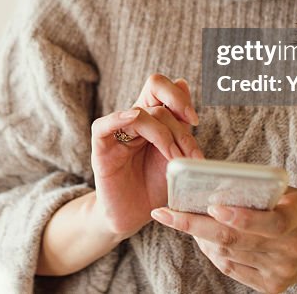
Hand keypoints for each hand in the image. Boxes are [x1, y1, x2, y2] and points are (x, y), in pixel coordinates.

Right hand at [89, 74, 203, 237]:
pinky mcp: (101, 150)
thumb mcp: (176, 153)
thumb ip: (180, 122)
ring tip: (175, 161)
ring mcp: (117, 133)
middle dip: (179, 124)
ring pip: (140, 114)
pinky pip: (103, 125)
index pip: (159, 86)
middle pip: (155, 96)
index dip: (178, 96)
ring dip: (165, 136)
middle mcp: (133, 120)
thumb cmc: (155, 185)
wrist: (134, 215)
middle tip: (191, 154)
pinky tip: (133, 118)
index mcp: (151, 116)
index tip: (195, 121)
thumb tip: (182, 82)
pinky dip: (118, 118)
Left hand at [149, 187, 296, 292]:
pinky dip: (212, 251)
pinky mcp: (271, 287)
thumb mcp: (289, 193)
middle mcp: (290, 249)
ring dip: (200, 236)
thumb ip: (258, 191)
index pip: (271, 222)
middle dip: (196, 225)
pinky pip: (231, 268)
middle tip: (166, 213)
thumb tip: (213, 186)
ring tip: (181, 219)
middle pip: (236, 239)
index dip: (241, 216)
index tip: (212, 205)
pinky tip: (202, 237)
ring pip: (228, 254)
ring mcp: (280, 271)